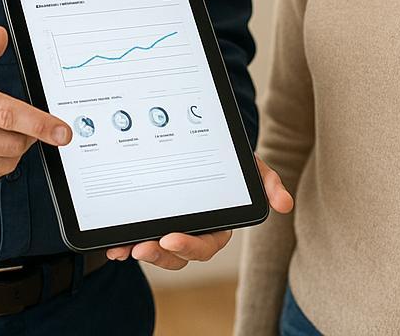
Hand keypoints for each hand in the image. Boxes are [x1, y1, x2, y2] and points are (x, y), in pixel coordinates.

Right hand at [0, 26, 71, 186]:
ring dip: (16, 149)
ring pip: (4, 162)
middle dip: (31, 135)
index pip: (7, 114)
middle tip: (29, 123)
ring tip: (6, 130)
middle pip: (11, 143)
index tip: (63, 132)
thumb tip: (0, 35)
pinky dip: (0, 162)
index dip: (40, 124)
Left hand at [105, 154, 293, 269]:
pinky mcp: (155, 221)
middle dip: (160, 254)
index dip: (189, 246)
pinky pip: (140, 237)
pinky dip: (126, 243)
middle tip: (143, 246)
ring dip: (142, 252)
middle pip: (178, 254)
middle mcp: (195, 231)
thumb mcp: (251, 167)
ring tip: (126, 248)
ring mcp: (174, 227)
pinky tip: (115, 245)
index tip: (171, 238)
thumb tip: (284, 203)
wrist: (211, 144)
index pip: (206, 244)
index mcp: (218, 224)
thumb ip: (267, 182)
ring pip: (158, 251)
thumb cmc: (232, 162)